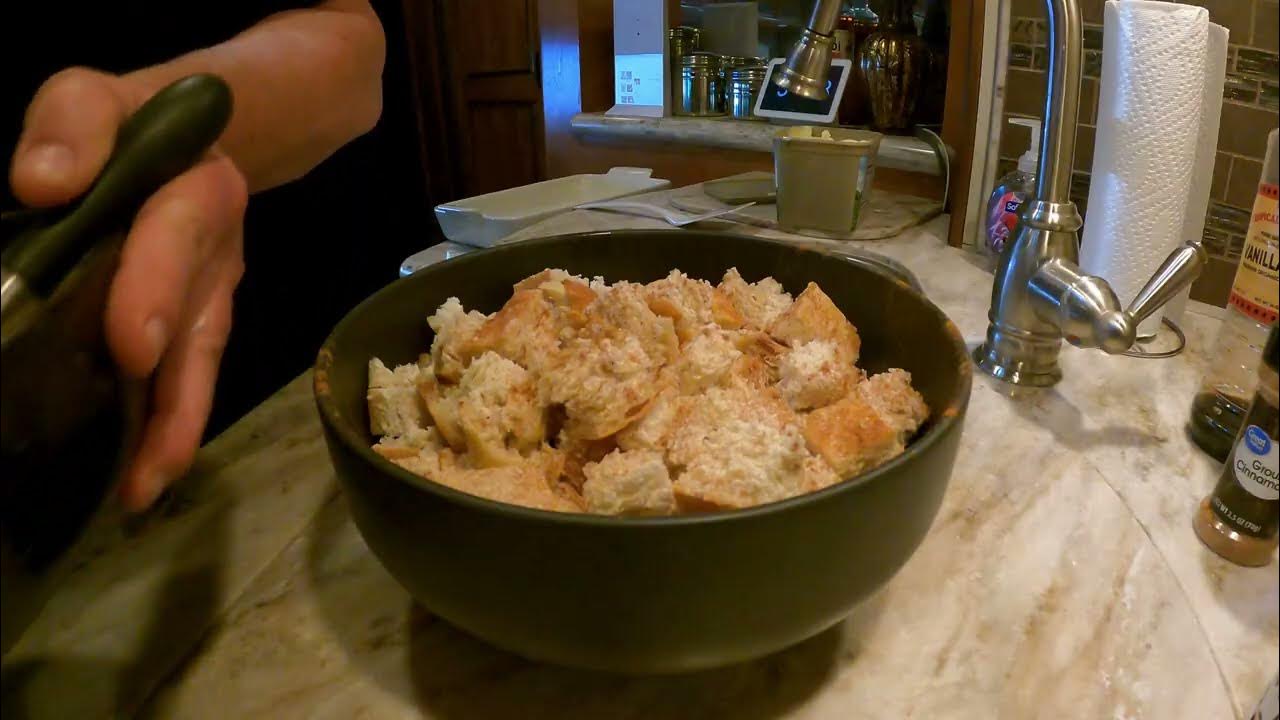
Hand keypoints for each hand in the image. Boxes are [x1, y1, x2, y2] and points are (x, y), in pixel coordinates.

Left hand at [10, 68, 247, 510]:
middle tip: (150, 453)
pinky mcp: (190, 333)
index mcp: (197, 192)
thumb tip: (40, 185)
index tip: (130, 345)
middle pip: (201, 327)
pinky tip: (137, 481)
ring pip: (199, 369)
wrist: (184, 150)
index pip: (178, 237)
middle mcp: (216, 258)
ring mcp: (208, 302)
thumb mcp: (91, 97)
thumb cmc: (126, 126)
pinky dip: (164, 432)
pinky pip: (183, 383)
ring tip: (143, 490)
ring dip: (174, 430)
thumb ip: (73, 124)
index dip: (156, 290)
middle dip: (174, 391)